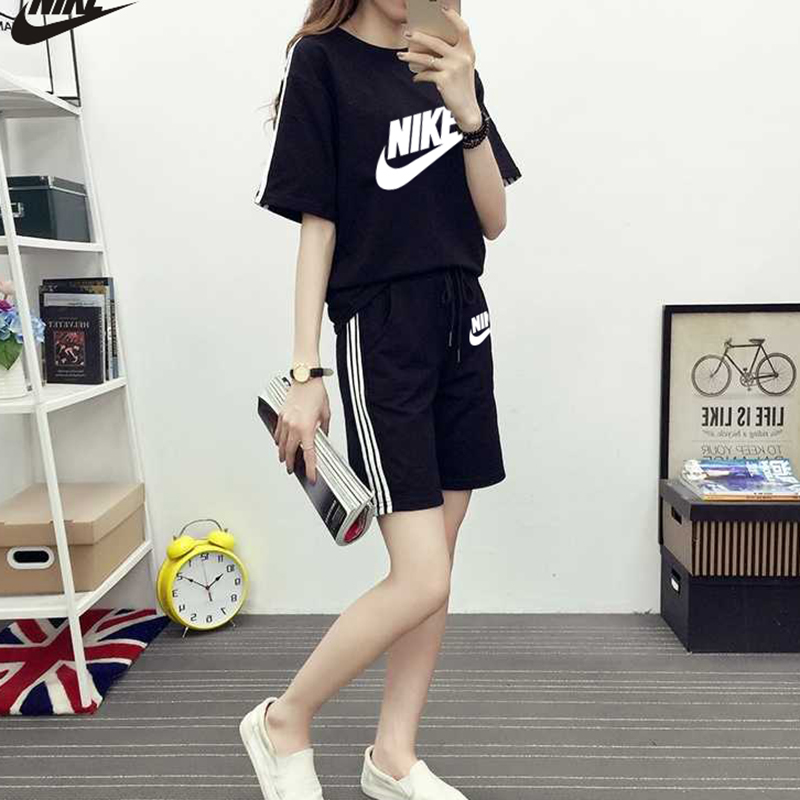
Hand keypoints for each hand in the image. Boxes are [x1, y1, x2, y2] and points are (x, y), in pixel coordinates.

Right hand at [274, 377, 330, 483]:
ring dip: (283, 454)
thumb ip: (323, 429)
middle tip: (292, 470)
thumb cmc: (316, 393)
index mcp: (306, 428)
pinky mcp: (281, 415)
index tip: (311, 477)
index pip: (308, 454)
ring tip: (284, 460)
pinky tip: (280, 444)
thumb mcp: (325, 414)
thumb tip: (322, 437)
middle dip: (291, 463)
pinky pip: (278, 432)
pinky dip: (278, 440)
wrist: (305, 378)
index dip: (310, 468)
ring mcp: (285, 421)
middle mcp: (294, 427)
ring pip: (282, 444)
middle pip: (290, 452)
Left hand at [398, 5, 481, 131]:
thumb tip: (429, 45)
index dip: (453, 17)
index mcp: (468, 51)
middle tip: (407, 34)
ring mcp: (453, 68)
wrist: (467, 109)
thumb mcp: (462, 67)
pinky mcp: (444, 80)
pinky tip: (415, 77)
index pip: (463, 29)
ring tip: (401, 55)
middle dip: (419, 37)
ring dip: (411, 56)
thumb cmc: (462, 87)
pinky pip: (426, 74)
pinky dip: (419, 76)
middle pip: (436, 41)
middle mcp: (462, 57)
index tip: (442, 8)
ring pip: (426, 58)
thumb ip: (452, 55)